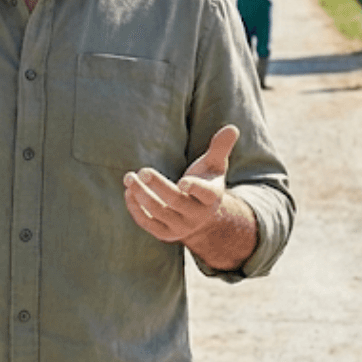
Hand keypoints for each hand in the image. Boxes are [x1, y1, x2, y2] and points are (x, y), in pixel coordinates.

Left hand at [122, 125, 238, 243]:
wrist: (201, 216)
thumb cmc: (205, 183)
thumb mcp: (215, 166)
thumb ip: (220, 148)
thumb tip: (232, 128)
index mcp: (211, 197)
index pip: (205, 193)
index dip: (194, 187)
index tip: (181, 181)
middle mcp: (197, 215)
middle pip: (175, 201)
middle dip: (158, 186)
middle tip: (142, 171)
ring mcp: (181, 226)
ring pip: (158, 213)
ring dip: (141, 195)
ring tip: (129, 177)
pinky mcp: (165, 233)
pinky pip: (147, 223)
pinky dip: (135, 208)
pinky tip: (128, 191)